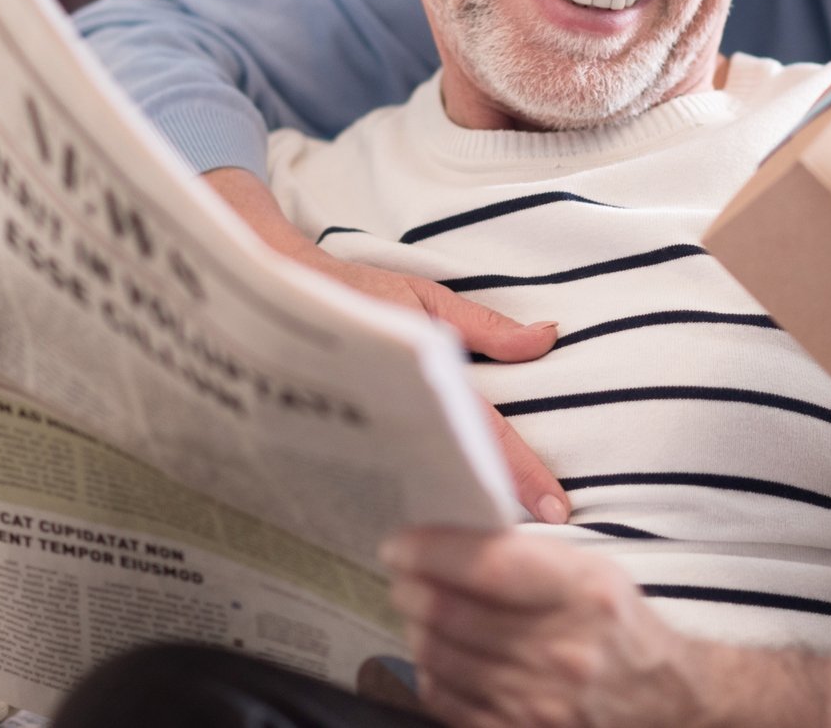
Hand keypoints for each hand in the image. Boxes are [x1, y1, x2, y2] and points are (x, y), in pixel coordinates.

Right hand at [203, 168, 569, 523]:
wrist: (273, 295)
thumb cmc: (355, 293)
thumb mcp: (423, 299)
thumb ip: (484, 328)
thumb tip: (546, 338)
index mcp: (419, 379)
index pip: (484, 433)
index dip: (521, 472)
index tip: (557, 509)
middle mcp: (394, 416)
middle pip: (453, 469)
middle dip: (491, 503)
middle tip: (537, 535)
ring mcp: (367, 435)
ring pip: (421, 480)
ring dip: (456, 503)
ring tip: (495, 538)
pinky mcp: (346, 443)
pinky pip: (390, 474)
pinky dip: (420, 489)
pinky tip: (439, 513)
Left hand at [381, 529, 709, 727]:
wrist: (664, 701)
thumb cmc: (621, 627)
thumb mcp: (594, 573)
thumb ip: (530, 559)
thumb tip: (455, 544)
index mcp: (583, 593)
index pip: (486, 565)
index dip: (430, 551)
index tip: (401, 543)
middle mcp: (561, 649)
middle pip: (452, 613)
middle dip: (411, 587)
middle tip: (401, 574)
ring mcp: (540, 700)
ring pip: (442, 657)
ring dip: (416, 627)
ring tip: (415, 609)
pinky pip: (449, 701)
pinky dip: (430, 673)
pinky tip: (434, 653)